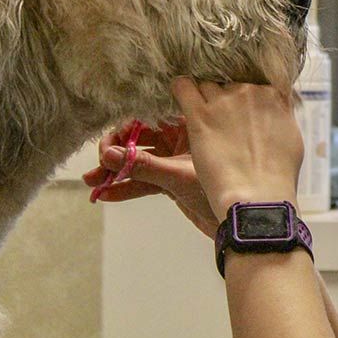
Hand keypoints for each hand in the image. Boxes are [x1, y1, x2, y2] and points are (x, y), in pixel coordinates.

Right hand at [82, 120, 218, 235]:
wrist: (244, 221)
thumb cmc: (223, 188)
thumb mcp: (177, 176)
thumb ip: (141, 166)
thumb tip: (107, 154)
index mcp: (188, 124)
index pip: (149, 116)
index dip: (125, 127)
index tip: (108, 143)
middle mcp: (180, 138)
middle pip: (138, 138)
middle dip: (115, 151)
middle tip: (98, 163)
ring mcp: (174, 160)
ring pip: (138, 161)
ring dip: (115, 170)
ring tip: (93, 182)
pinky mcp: (171, 182)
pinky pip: (144, 181)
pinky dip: (126, 187)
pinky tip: (107, 194)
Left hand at [170, 77, 302, 222]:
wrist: (259, 196)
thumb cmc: (277, 175)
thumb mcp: (292, 138)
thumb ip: (282, 116)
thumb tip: (277, 110)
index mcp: (271, 95)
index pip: (252, 82)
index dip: (244, 98)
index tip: (240, 111)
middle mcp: (247, 91)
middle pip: (228, 82)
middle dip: (223, 97)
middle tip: (220, 120)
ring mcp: (222, 102)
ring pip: (205, 83)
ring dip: (202, 95)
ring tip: (201, 116)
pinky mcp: (199, 115)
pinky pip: (183, 86)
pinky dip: (180, 89)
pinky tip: (180, 97)